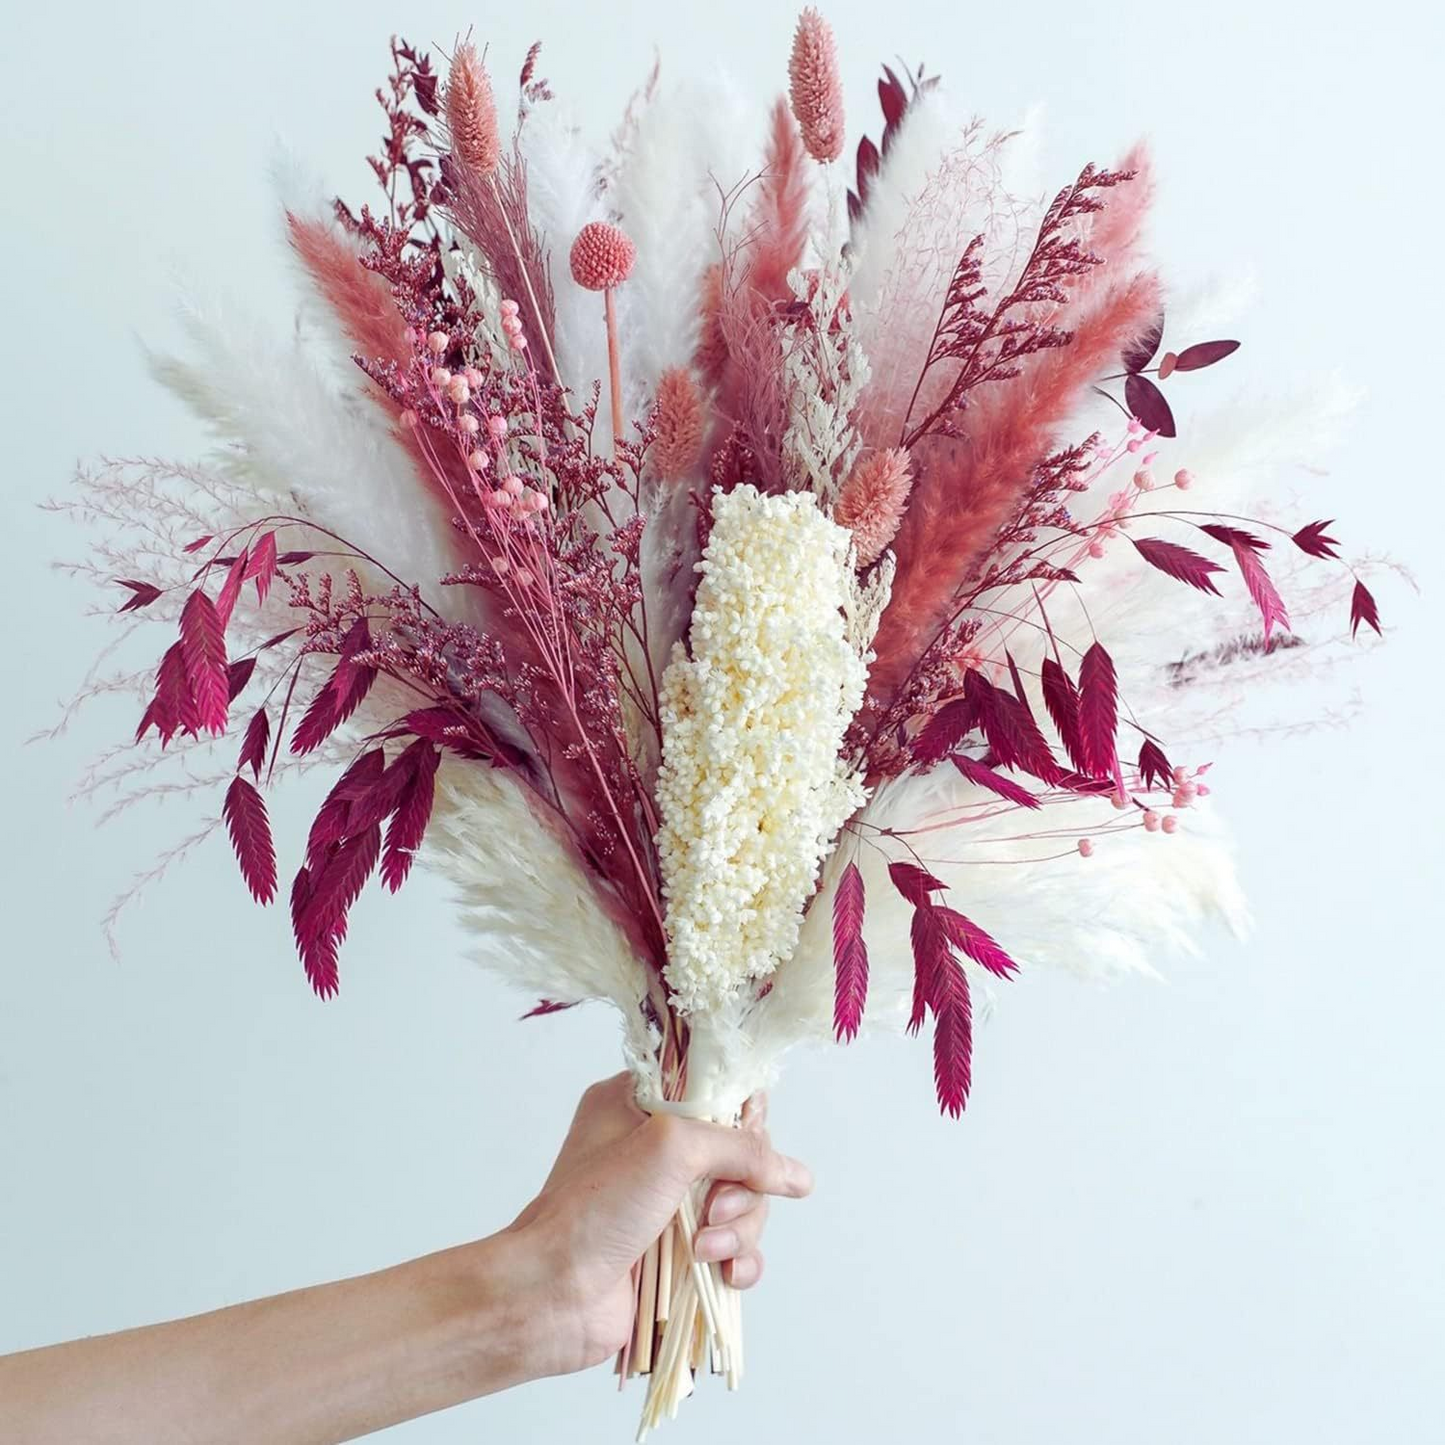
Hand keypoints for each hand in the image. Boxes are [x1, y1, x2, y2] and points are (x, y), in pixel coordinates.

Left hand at [507, 1074, 812, 1375]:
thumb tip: (798, 1175)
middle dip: (742, 1185)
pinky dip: (737, 1261)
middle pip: (741, 1151)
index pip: (716, 1088)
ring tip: (703, 1249)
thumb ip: (741, 1147)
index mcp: (639, 1102)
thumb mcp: (671, 1148)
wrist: (552, 1295)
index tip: (745, 1138)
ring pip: (744, 1204)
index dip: (741, 1115)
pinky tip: (722, 1272)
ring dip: (738, 1228)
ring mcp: (667, 1203)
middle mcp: (655, 1148)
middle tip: (714, 1207)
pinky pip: (735, 1249)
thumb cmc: (594, 1208)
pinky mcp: (678, 1253)